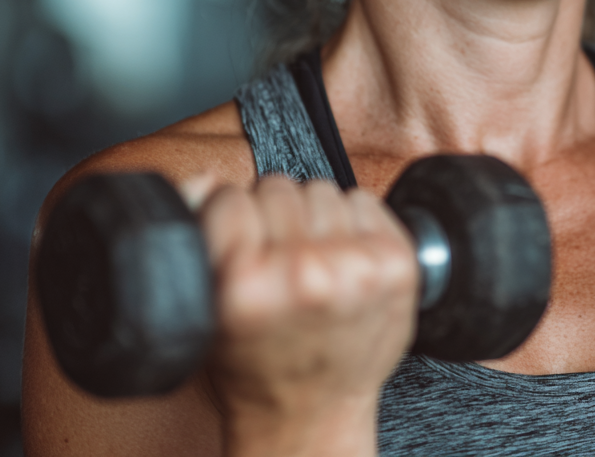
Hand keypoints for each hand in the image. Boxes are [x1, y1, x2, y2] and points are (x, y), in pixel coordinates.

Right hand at [199, 176, 418, 456]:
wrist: (313, 413)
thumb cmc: (257, 365)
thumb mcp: (206, 311)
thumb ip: (198, 239)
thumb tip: (205, 181)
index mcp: (246, 287)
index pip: (230, 197)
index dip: (230, 218)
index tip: (239, 243)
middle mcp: (304, 274)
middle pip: (278, 187)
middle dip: (273, 217)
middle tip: (276, 258)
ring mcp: (356, 268)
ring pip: (322, 189)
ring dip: (314, 217)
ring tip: (310, 261)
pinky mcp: (396, 263)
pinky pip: (364, 199)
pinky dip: (352, 221)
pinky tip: (341, 259)